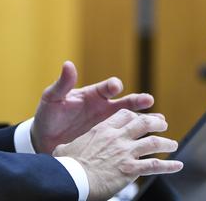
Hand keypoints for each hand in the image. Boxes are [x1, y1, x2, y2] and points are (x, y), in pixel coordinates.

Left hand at [31, 61, 153, 153]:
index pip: (105, 88)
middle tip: (148, 100)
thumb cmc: (48, 115)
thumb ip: (62, 84)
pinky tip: (152, 140)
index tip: (116, 86)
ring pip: (130, 120)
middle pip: (124, 102)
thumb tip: (68, 64)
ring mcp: (107, 124)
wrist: (45, 140)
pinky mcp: (108, 139)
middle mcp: (103, 107)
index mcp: (92, 95)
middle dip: (136, 101)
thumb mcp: (53, 98)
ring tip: (160, 121)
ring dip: (145, 119)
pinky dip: (139, 138)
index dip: (111, 86)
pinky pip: (126, 137)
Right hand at [53, 109, 182, 200]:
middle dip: (156, 122)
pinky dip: (169, 166)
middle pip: (143, 123)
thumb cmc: (67, 165)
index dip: (135, 114)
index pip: (124, 115)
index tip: (141, 116)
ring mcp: (125, 152)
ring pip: (153, 142)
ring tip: (173, 144)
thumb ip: (72, 145)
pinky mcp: (131, 169)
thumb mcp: (66, 147)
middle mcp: (117, 137)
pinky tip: (177, 166)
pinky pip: (155, 166)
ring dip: (166, 143)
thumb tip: (63, 149)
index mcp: (103, 129)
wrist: (73, 178)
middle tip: (163, 124)